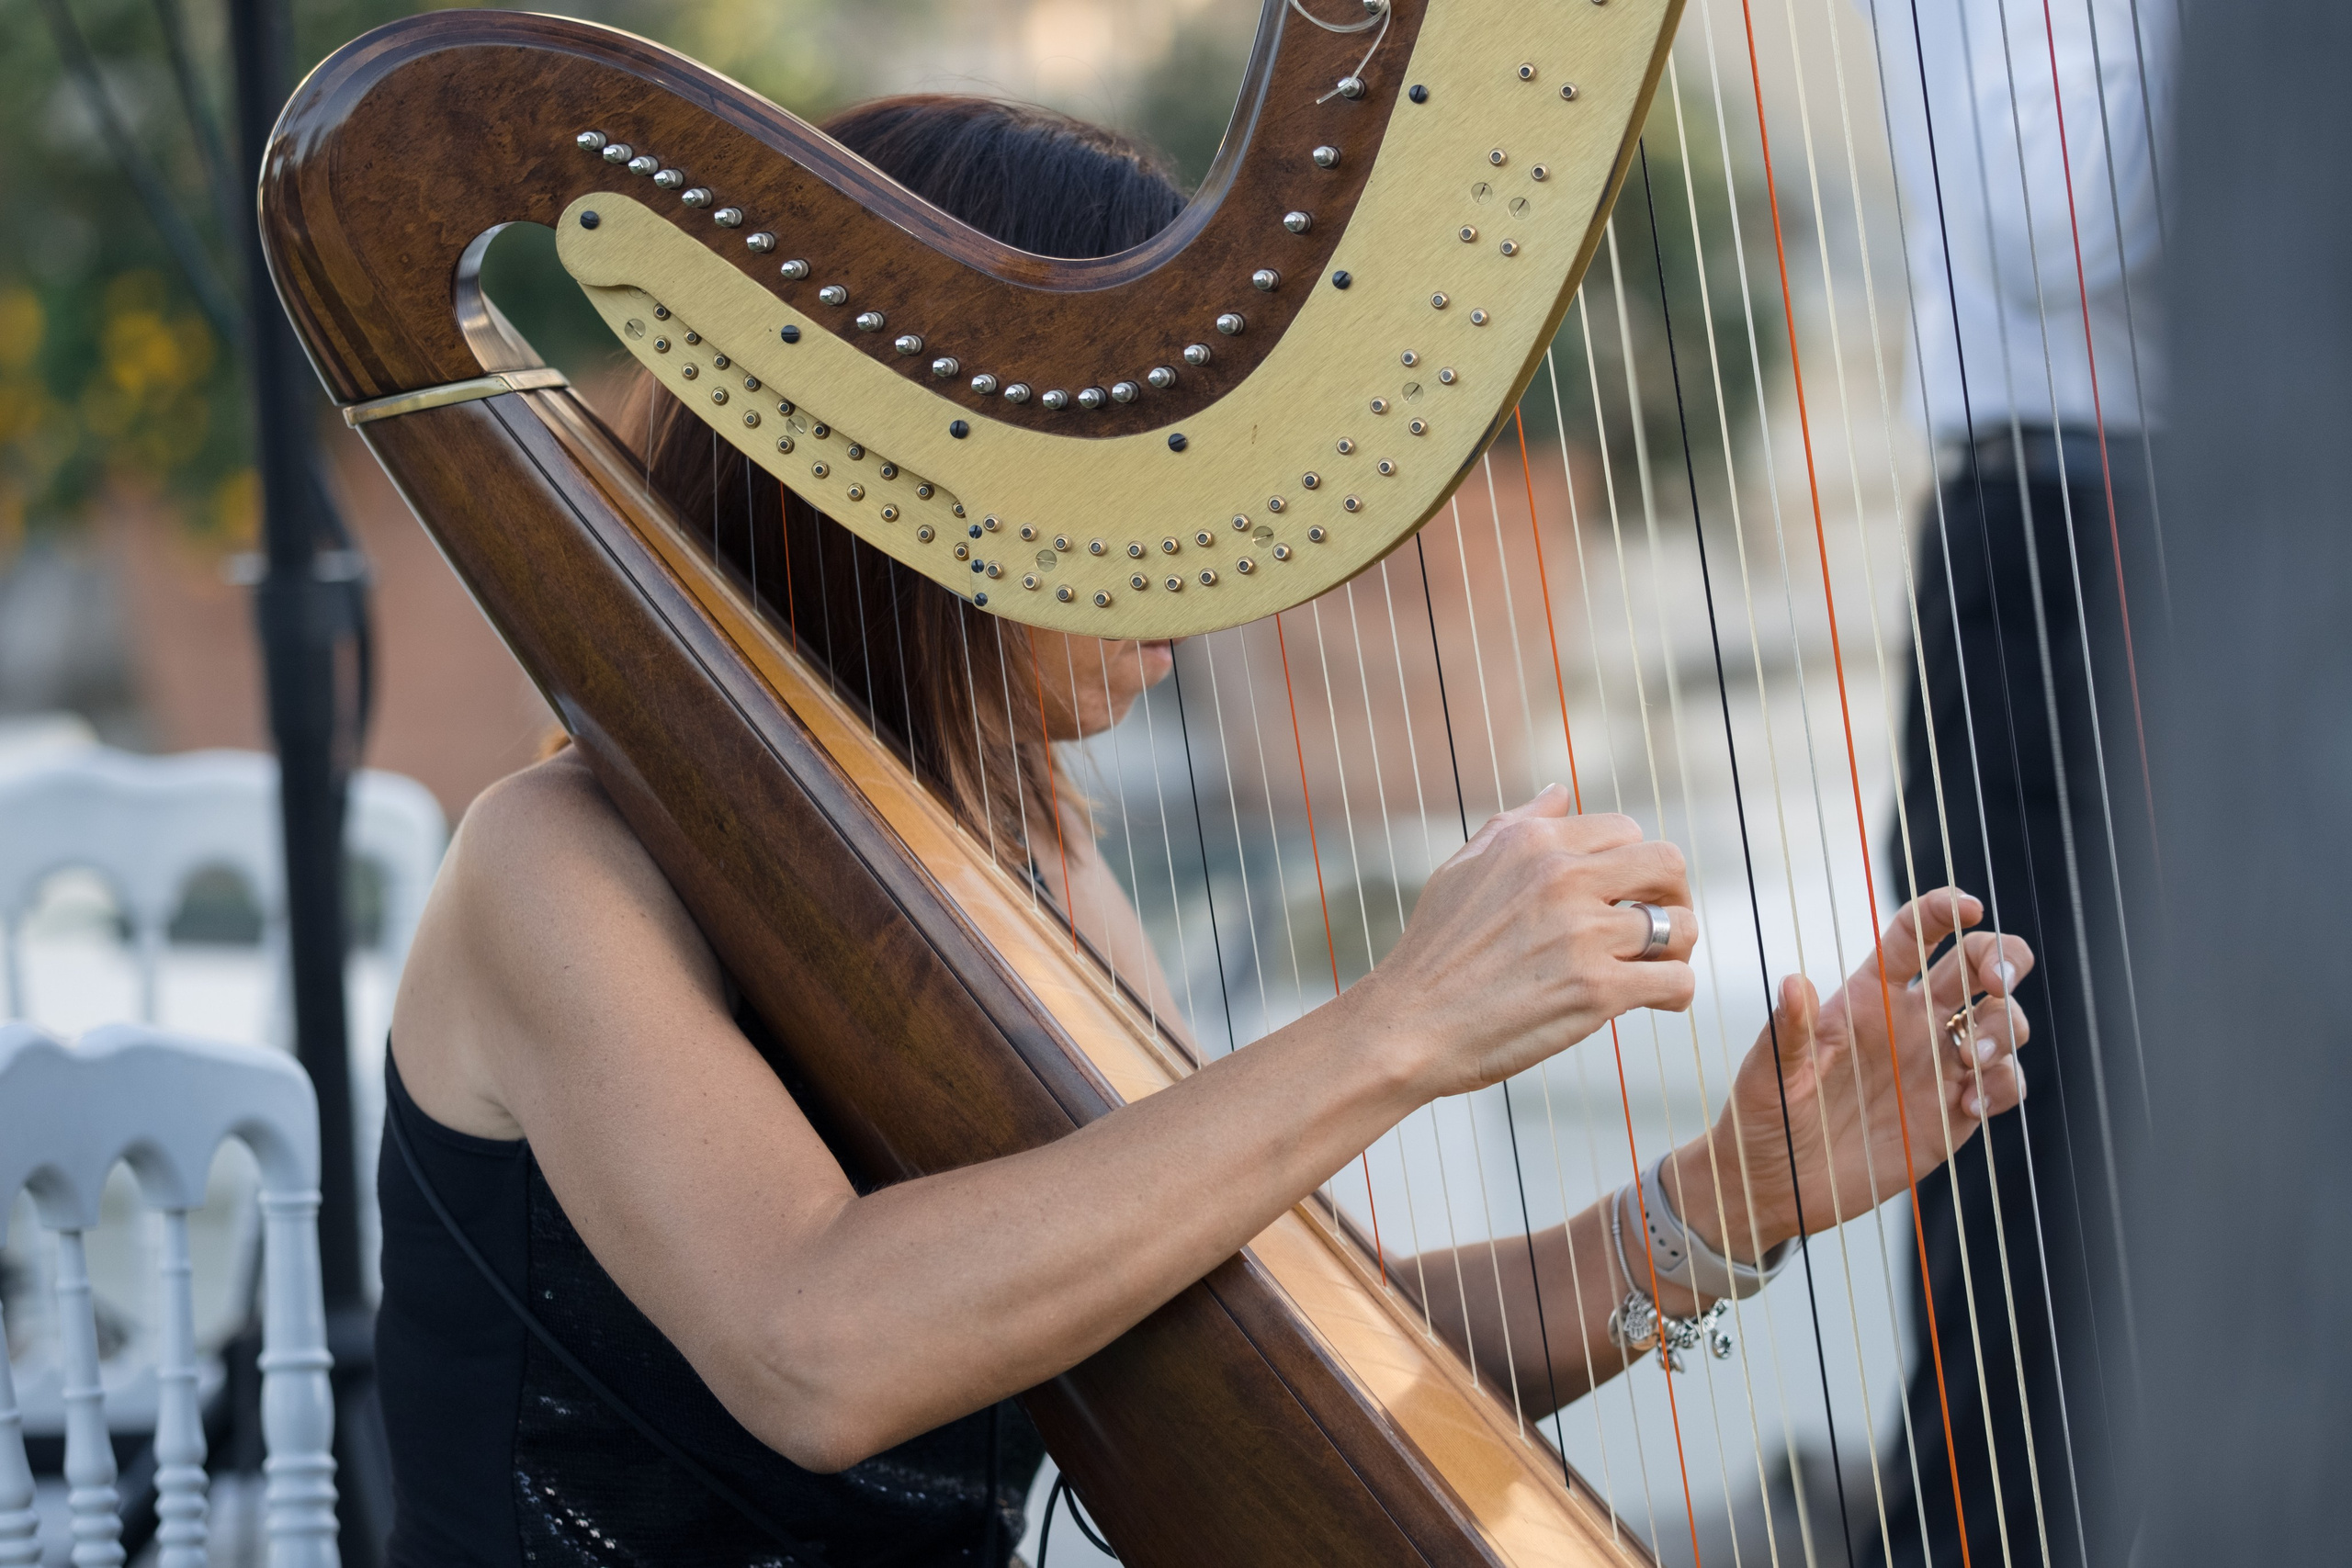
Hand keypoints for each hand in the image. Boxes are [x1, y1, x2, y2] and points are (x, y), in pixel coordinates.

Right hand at [1354, 784, 1696, 1099]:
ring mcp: (1583, 934)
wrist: (1407, 1027)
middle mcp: (1563, 877)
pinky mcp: (1597, 990)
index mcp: (1534, 843)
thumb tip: (1561, 791)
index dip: (1633, 864)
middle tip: (1660, 924)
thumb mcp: (1464, 868)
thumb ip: (1520, 824)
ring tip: (1658, 967)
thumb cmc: (1433, 953)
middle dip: (1674, 894)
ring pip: (1683, 925)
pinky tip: (1656, 1002)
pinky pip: (1676, 981)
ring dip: (1679, 948)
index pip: (1625, 830)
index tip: (1626, 894)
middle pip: (1667, 863)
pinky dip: (1676, 993)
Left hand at [1677, 889, 2032, 1260]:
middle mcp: (1912, 1021)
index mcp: (1868, 995)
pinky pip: (2004, 1084)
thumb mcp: (1768, 1072)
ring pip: (2002, 1021)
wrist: (1775, 1184)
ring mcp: (1938, 1065)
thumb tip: (1794, 981)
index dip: (1945, 910)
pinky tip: (1968, 1104)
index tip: (1968, 907)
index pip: (1915, 935)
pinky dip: (2004, 1085)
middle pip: (1978, 966)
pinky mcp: (1954, 1112)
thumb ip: (1786, 1031)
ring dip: (2004, 1029)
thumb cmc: (1764, 1116)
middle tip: (1996, 984)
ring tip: (1969, 1059)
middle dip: (2003, 960)